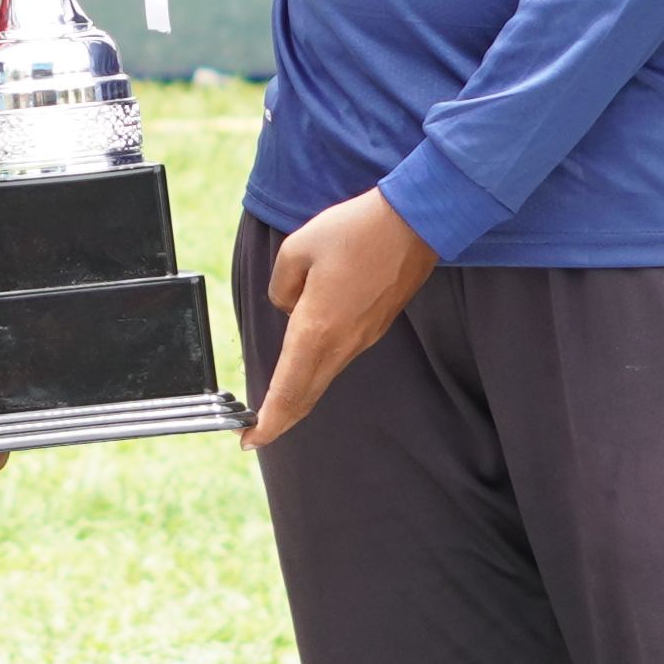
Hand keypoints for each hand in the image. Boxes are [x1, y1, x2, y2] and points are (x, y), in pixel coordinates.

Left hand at [250, 188, 436, 442]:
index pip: (287, 389)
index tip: (249, 439)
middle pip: (306, 396)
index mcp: (316, 328)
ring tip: (275, 403)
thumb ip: (281, 286)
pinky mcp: (374, 327)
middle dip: (280, 419)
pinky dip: (317, 372)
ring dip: (298, 395)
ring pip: (322, 379)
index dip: (268, 421)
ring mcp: (362, 338)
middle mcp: (341, 343)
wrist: (413, 225)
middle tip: (256, 434)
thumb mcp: (296, 249)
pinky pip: (338, 358)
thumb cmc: (354, 232)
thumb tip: (288, 305)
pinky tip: (305, 363)